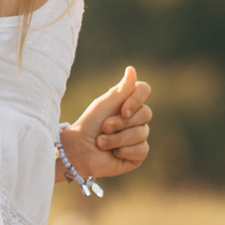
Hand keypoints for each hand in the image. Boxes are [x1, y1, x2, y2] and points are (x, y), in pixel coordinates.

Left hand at [63, 66, 152, 180]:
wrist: (79, 151)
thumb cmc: (89, 125)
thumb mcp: (104, 104)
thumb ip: (122, 88)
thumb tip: (131, 69)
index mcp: (128, 102)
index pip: (144, 90)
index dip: (136, 100)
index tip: (122, 109)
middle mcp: (136, 119)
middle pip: (146, 114)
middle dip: (121, 123)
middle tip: (104, 128)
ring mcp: (138, 137)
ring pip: (142, 133)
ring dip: (117, 139)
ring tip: (101, 143)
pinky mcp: (138, 155)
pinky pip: (142, 149)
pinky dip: (125, 151)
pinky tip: (113, 153)